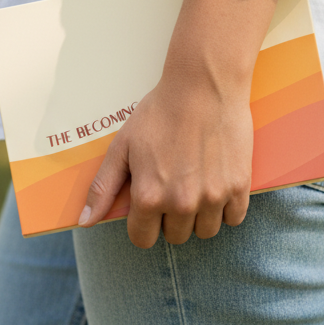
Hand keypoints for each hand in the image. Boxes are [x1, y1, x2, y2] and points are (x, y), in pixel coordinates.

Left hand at [79, 67, 252, 247]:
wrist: (203, 85)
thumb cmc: (159, 112)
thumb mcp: (122, 146)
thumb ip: (103, 187)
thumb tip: (85, 222)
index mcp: (149, 196)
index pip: (143, 239)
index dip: (144, 223)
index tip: (150, 206)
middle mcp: (181, 203)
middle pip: (176, 237)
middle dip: (172, 218)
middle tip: (175, 186)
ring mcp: (213, 196)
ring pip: (206, 231)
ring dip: (200, 215)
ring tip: (197, 185)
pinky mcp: (239, 186)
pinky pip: (234, 218)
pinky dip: (227, 207)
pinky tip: (218, 183)